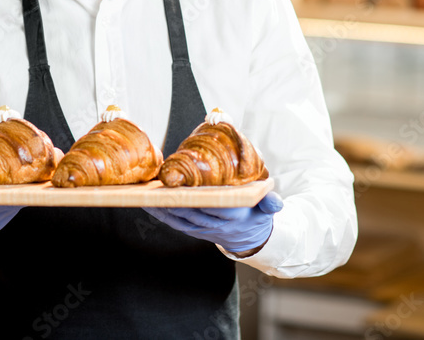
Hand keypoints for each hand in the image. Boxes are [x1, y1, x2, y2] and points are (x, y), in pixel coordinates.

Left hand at [144, 192, 283, 254]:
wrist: (251, 237)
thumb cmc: (256, 214)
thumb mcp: (267, 208)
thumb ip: (271, 203)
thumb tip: (276, 202)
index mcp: (234, 216)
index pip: (215, 206)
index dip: (199, 198)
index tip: (186, 186)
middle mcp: (218, 225)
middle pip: (193, 213)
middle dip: (175, 202)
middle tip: (159, 189)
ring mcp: (205, 230)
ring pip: (182, 220)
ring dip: (164, 209)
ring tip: (147, 196)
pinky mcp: (196, 232)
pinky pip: (178, 224)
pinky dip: (163, 216)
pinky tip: (150, 206)